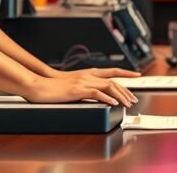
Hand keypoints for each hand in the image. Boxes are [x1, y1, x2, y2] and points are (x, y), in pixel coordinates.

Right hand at [23, 68, 139, 105]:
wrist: (40, 85)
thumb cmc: (53, 87)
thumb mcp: (72, 85)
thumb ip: (84, 87)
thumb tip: (94, 94)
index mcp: (88, 73)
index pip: (112, 71)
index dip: (126, 73)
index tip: (137, 75)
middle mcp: (88, 75)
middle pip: (113, 81)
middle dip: (126, 91)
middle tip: (133, 100)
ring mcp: (83, 81)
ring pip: (108, 86)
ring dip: (120, 96)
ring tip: (127, 104)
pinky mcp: (78, 90)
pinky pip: (96, 93)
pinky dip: (107, 98)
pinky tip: (113, 104)